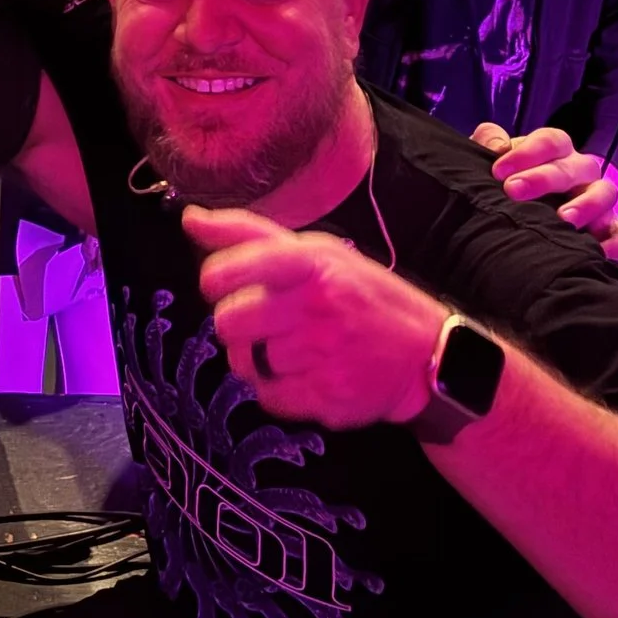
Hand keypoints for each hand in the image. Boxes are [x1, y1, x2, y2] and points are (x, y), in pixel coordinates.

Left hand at [186, 205, 452, 429]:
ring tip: (294, 348)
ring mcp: (324, 354)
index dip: (216, 277)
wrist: (427, 354)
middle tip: (263, 323)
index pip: (241, 263)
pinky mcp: (328, 397)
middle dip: (236, 325)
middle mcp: (318, 306)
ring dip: (259, 359)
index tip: (217, 284)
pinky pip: (267, 398)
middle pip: (229, 322)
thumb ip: (248, 234)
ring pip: (246, 362)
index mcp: (313, 263)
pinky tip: (304, 374)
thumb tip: (190, 219)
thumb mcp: (316, 252)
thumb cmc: (360, 295)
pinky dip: (276, 391)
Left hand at [472, 123, 617, 261]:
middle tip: (513, 191)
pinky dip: (615, 243)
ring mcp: (600, 199)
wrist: (522, 210)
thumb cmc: (509, 180)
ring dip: (586, 205)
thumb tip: (496, 145)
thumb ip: (490, 140)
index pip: (550, 141)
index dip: (525, 153)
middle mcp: (581, 171)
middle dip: (543, 179)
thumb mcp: (495, 158)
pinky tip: (596, 252)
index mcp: (556, 150)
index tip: (497, 171)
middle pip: (573, 167)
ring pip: (606, 194)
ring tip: (562, 219)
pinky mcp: (611, 229)